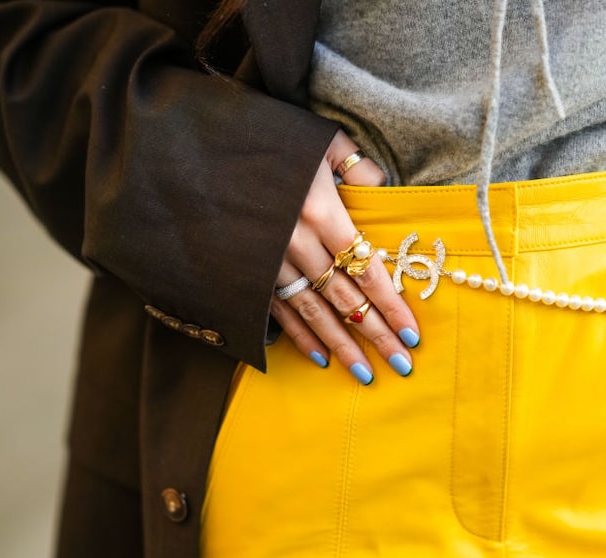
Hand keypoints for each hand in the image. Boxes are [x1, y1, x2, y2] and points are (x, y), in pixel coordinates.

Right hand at [269, 130, 419, 384]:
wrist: (193, 147)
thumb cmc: (266, 139)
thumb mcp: (318, 139)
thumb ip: (356, 165)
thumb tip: (384, 189)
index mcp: (320, 210)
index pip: (367, 267)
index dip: (391, 303)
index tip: (412, 332)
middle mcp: (295, 242)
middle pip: (345, 297)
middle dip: (375, 333)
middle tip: (402, 364)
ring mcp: (267, 262)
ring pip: (313, 312)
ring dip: (341, 345)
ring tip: (366, 374)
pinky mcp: (244, 272)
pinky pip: (278, 310)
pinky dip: (298, 336)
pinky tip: (320, 358)